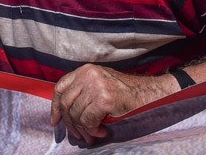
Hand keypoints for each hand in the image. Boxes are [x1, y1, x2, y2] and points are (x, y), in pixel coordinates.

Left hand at [50, 63, 172, 143]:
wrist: (150, 94)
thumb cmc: (126, 93)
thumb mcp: (100, 83)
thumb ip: (83, 91)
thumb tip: (64, 113)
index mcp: (85, 70)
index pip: (60, 87)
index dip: (55, 106)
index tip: (55, 120)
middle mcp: (88, 75)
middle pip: (66, 103)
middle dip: (70, 123)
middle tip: (80, 135)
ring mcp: (96, 86)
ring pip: (76, 115)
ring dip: (84, 130)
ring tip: (93, 135)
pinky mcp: (104, 99)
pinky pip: (87, 121)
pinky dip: (92, 130)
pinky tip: (101, 132)